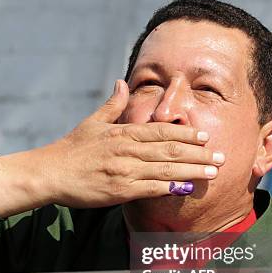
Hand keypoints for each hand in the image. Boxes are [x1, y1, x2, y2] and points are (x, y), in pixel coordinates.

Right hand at [0, 80, 224, 216]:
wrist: (50, 173)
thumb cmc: (71, 148)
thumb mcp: (92, 122)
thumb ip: (113, 104)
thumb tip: (123, 81)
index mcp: (122, 133)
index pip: (161, 131)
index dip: (187, 133)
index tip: (206, 136)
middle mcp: (126, 150)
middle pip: (170, 150)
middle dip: (198, 154)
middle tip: (221, 156)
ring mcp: (124, 171)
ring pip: (165, 169)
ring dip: (191, 171)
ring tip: (213, 173)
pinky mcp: (119, 191)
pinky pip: (150, 189)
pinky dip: (169, 188)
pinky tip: (186, 188)